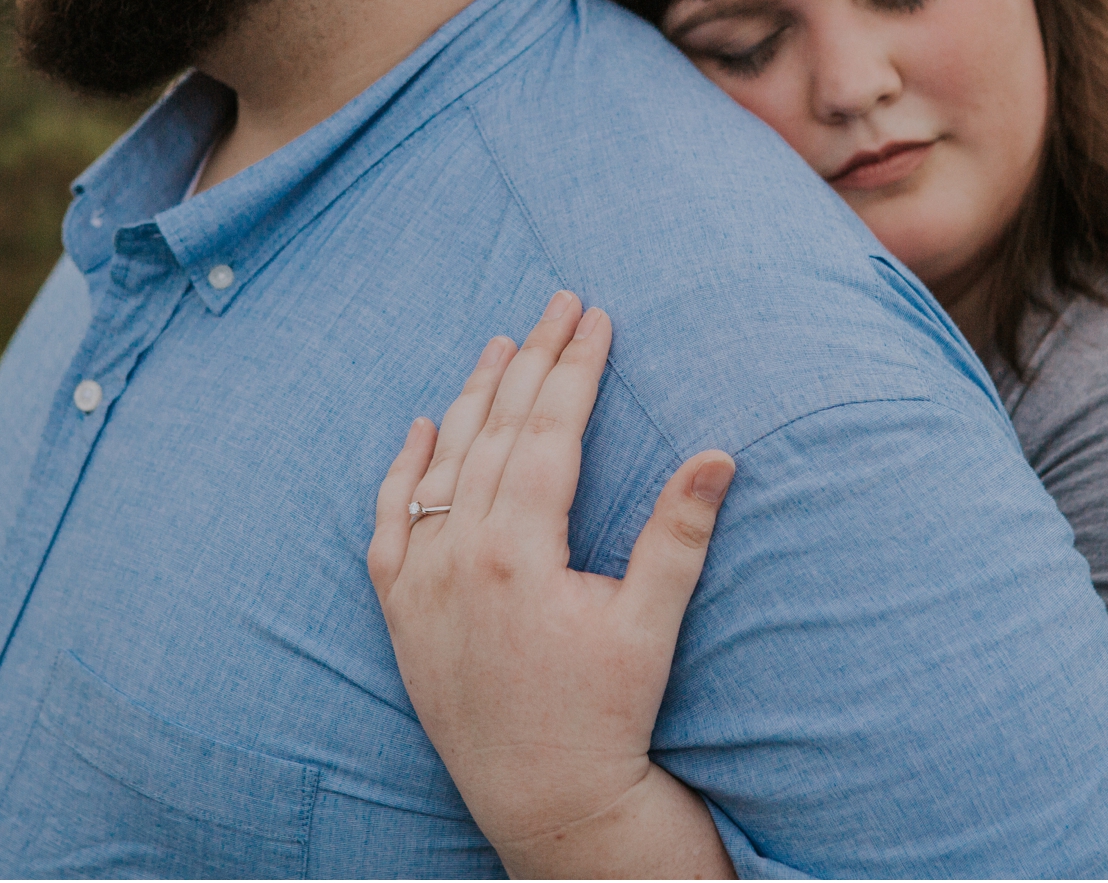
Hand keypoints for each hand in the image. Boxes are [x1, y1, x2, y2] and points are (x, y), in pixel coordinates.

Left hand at [368, 291, 737, 877]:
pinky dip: (404, 470)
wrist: (545, 803)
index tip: (596, 317)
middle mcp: (457, 559)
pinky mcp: (401, 612)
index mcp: (519, 554)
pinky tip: (424, 425)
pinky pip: (389, 524)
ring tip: (503, 342)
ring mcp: (420, 584)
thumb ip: (677, 534)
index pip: (548, 433)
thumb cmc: (607, 717)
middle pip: (495, 432)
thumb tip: (718, 452)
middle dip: (533, 362)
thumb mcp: (650, 625)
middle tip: (560, 304)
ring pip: (442, 465)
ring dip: (473, 398)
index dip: (575, 369)